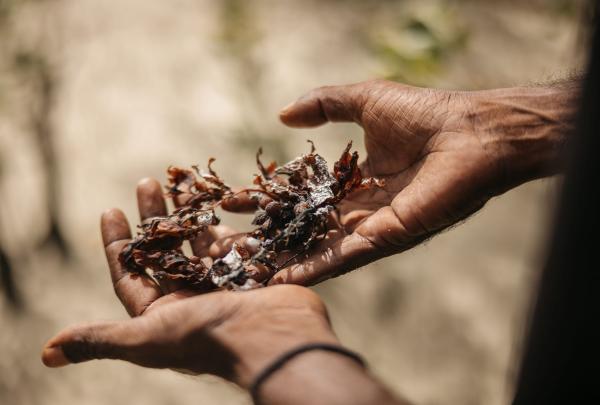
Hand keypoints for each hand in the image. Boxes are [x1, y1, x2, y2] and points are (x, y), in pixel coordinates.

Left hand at [41, 178, 336, 387]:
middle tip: (145, 182)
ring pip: (197, 242)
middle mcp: (190, 299)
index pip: (130, 275)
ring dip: (186, 213)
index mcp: (162, 315)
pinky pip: (230, 242)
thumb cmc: (207, 337)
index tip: (109, 210)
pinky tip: (215, 197)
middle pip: (164, 251)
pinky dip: (221, 221)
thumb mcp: (145, 338)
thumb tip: (48, 353)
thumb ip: (100, 339)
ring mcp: (221, 284)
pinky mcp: (249, 272)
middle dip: (152, 218)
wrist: (274, 338)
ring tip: (178, 180)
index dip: (117, 245)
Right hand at [220, 79, 575, 284]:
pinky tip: (280, 278)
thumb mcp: (363, 100)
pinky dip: (311, 269)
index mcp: (355, 179)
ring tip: (247, 273)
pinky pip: (341, 257)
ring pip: (318, 249)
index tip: (235, 202)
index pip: (305, 195)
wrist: (469, 134)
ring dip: (283, 261)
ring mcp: (371, 227)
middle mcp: (360, 208)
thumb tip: (282, 115)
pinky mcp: (384, 239)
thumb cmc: (424, 114)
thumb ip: (324, 103)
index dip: (272, 200)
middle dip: (271, 240)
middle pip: (307, 229)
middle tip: (231, 250)